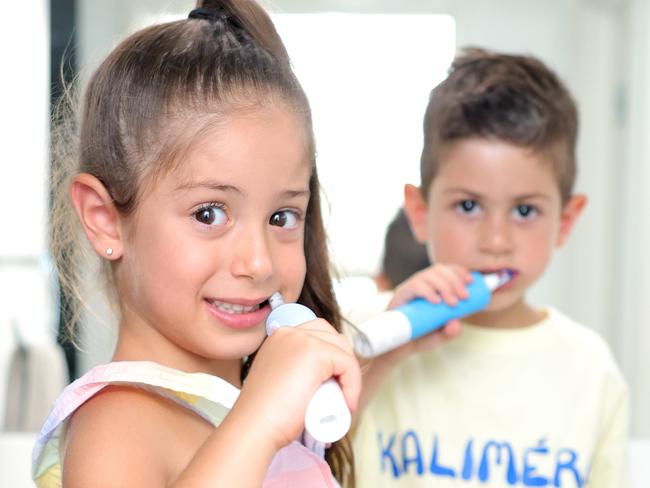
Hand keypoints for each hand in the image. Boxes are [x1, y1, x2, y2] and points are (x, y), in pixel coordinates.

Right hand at [232, 318, 360, 450]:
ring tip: (343, 402)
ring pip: (343, 352)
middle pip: (334, 338)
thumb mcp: (281, 380)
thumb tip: (322, 377)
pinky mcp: (316, 352)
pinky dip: (353, 385)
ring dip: (350, 377)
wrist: (255, 425)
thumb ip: (294, 371)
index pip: (318, 334)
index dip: (332, 358)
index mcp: (280, 336)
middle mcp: (290, 332)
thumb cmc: (265, 414)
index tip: (334, 385)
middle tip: (341, 394)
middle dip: (343, 364)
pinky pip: (348, 364)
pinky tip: (347, 403)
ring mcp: (302, 339)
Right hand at [384, 263, 472, 357]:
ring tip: (453, 303)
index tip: (471, 281)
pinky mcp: (400, 297)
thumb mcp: (439, 336)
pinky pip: (414, 286)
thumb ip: (450, 332)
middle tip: (465, 297)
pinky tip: (436, 301)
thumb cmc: (417, 337)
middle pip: (438, 270)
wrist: (395, 348)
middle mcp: (419, 285)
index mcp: (430, 287)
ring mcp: (409, 290)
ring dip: (445, 286)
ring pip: (428, 275)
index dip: (458, 271)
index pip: (445, 270)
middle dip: (454, 280)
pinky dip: (427, 291)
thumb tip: (456, 323)